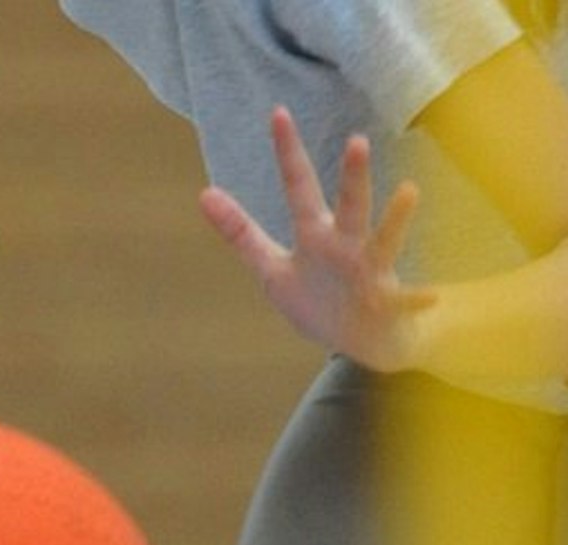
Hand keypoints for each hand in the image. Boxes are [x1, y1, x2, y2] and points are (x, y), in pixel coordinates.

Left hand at [199, 107, 436, 371]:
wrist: (364, 342)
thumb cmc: (318, 298)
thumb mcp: (272, 267)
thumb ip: (241, 233)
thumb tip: (204, 194)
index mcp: (315, 236)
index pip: (299, 187)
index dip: (288, 153)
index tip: (279, 112)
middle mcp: (346, 247)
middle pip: (349, 206)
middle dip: (352, 177)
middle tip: (356, 141)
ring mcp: (371, 274)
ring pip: (384, 243)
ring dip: (395, 220)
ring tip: (409, 191)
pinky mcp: (388, 307)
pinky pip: (405, 303)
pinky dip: (417, 300)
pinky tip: (430, 296)